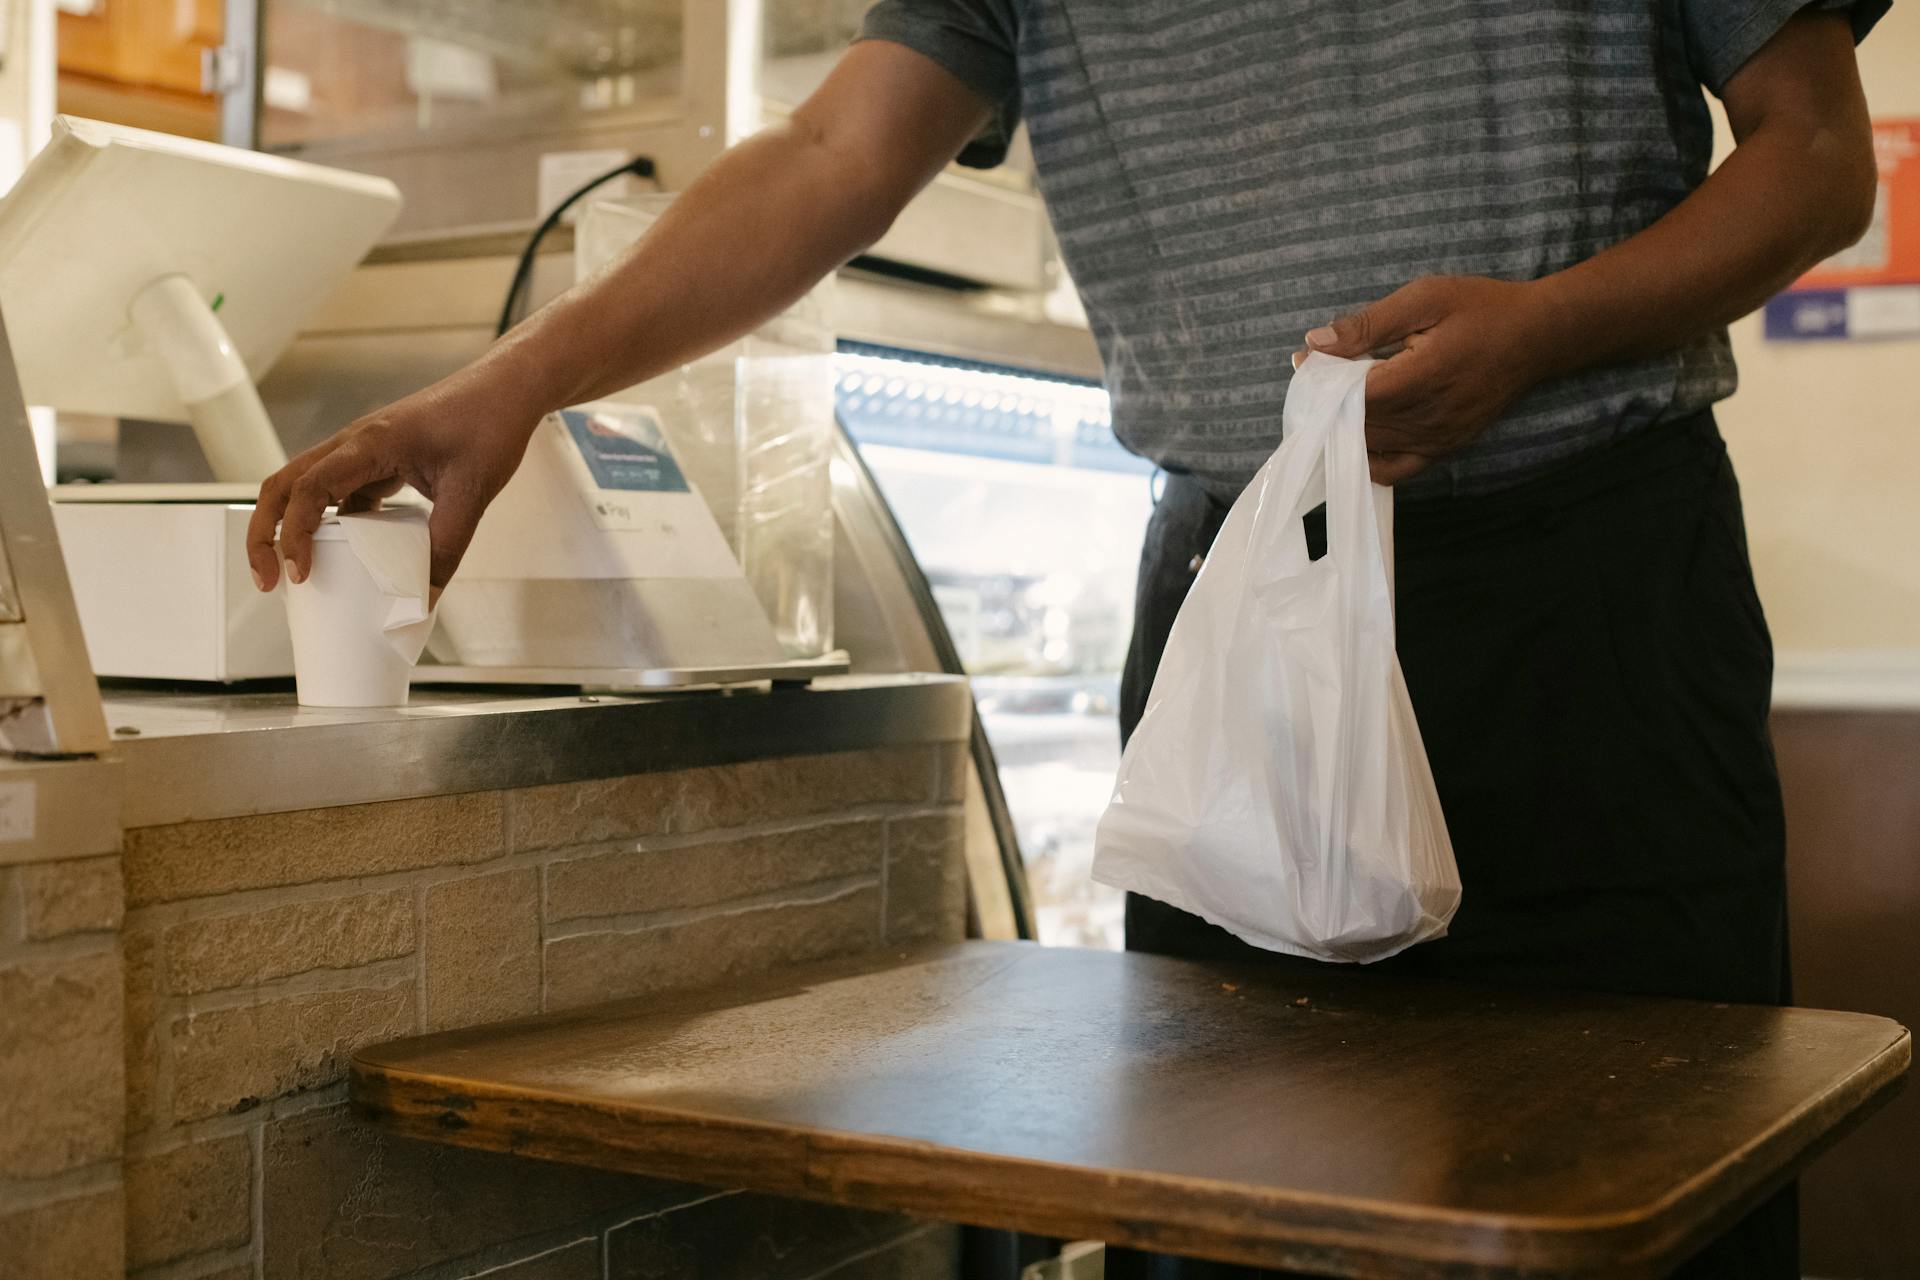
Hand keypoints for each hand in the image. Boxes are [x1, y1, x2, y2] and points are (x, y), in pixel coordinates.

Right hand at [246, 365, 542, 601]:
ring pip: (306, 488)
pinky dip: (332, 524)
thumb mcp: (471, 493)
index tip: (299, 574)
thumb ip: (446, 548)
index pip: (308, 489)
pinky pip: (341, 493)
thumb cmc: (490, 426)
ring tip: (299, 573)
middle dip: (266, 532)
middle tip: (268, 581)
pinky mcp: (379, 459)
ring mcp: (363, 451)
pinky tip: (349, 555)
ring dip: (293, 527)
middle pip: (283, 485)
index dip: (294, 534)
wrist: (507, 390)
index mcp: (369, 444)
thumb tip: (424, 600)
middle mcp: (354, 444)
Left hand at [1290, 275, 1564, 484]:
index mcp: (1422, 378)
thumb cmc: (1482, 310)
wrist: (1538, 337)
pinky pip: (1394, 470)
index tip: (1305, 362)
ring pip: (1370, 448)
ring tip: (1336, 397)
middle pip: (1356, 424)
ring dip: (1344, 427)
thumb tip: (1315, 343)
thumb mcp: (1424, 299)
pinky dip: (1369, 456)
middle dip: (1327, 403)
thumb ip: (1367, 324)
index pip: (1353, 395)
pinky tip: (1359, 433)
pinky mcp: (1445, 450)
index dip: (1323, 382)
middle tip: (1316, 376)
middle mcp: (1429, 419)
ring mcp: (1438, 441)